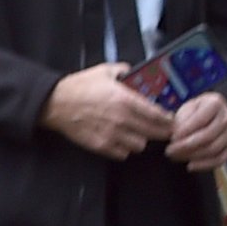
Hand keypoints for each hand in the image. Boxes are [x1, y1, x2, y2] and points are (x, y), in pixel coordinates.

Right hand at [42, 65, 175, 160]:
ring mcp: (111, 135)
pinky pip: (123, 154)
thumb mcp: (105, 71)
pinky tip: (122, 140)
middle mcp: (122, 119)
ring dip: (141, 140)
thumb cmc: (78, 87)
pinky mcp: (101, 146)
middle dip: (161, 132)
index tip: (171, 120)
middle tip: (163, 130)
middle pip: (153, 133)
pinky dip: (125, 149)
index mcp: (125, 100)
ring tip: (137, 134)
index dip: (168, 119)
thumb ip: (124, 71)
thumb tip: (135, 73)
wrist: (55, 103)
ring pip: (139, 146)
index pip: (157, 114)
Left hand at [166, 92, 226, 171]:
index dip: (184, 131)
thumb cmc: (197, 112)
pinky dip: (205, 165)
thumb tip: (174, 136)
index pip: (200, 120)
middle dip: (186, 146)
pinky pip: (221, 159)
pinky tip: (190, 166)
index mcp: (215, 103)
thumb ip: (181, 121)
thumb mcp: (187, 109)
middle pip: (207, 136)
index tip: (171, 138)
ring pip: (214, 149)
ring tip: (176, 157)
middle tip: (169, 151)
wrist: (215, 114)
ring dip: (192, 156)